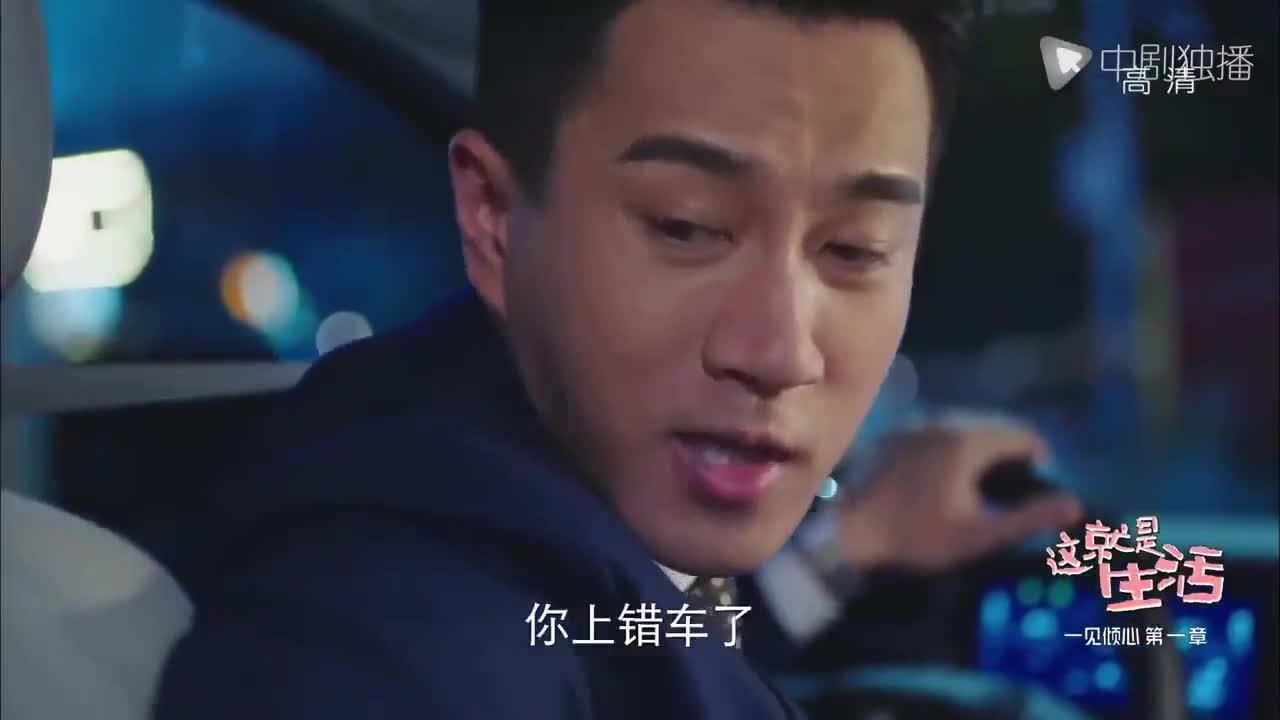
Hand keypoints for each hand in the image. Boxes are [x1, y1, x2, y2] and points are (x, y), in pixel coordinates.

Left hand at [835, 411, 1083, 573]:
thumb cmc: (916, 536)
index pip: (1026, 436)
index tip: (1037, 494)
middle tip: (1007, 496)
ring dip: (980, 453)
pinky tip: (940, 484)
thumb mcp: (978, 535)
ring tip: (976, 492)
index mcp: (968, 440)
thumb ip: (1029, 518)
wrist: (847, 532)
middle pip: (996, 428)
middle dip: (1010, 458)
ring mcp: (914, 424)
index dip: (1042, 464)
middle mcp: (942, 420)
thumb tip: (1074, 504)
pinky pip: (936, 434)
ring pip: (965, 429)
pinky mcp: (892, 434)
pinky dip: (949, 452)